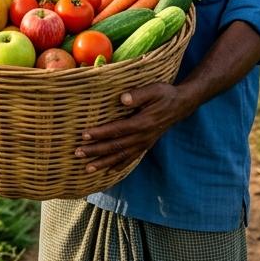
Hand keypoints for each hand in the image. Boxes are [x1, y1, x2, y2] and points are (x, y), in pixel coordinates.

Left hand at [75, 81, 193, 173]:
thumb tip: (123, 98)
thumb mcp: (154, 90)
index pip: (117, 130)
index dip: (101, 133)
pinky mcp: (146, 144)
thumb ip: (139, 95)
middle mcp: (143, 136)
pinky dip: (119, 165)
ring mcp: (144, 142)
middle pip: (116, 146)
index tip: (84, 135)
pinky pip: (131, 158)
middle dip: (96, 151)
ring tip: (87, 168)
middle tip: (78, 153)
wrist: (181, 105)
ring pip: (122, 156)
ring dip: (104, 162)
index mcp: (143, 123)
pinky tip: (108, 170)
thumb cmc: (165, 94)